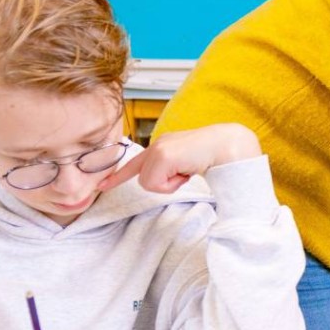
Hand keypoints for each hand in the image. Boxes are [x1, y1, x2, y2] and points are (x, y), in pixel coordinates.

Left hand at [97, 123, 261, 193]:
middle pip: (144, 180)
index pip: (135, 163)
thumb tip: (165, 183)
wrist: (227, 146)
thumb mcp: (187, 165)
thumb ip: (173, 171)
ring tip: (188, 171)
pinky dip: (172, 183)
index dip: (118, 175)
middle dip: (166, 184)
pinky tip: (187, 170)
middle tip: (186, 173)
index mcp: (163, 146)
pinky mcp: (161, 155)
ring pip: (149, 183)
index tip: (102, 185)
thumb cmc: (214, 156)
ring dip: (170, 184)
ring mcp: (158, 148)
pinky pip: (156, 183)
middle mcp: (157, 145)